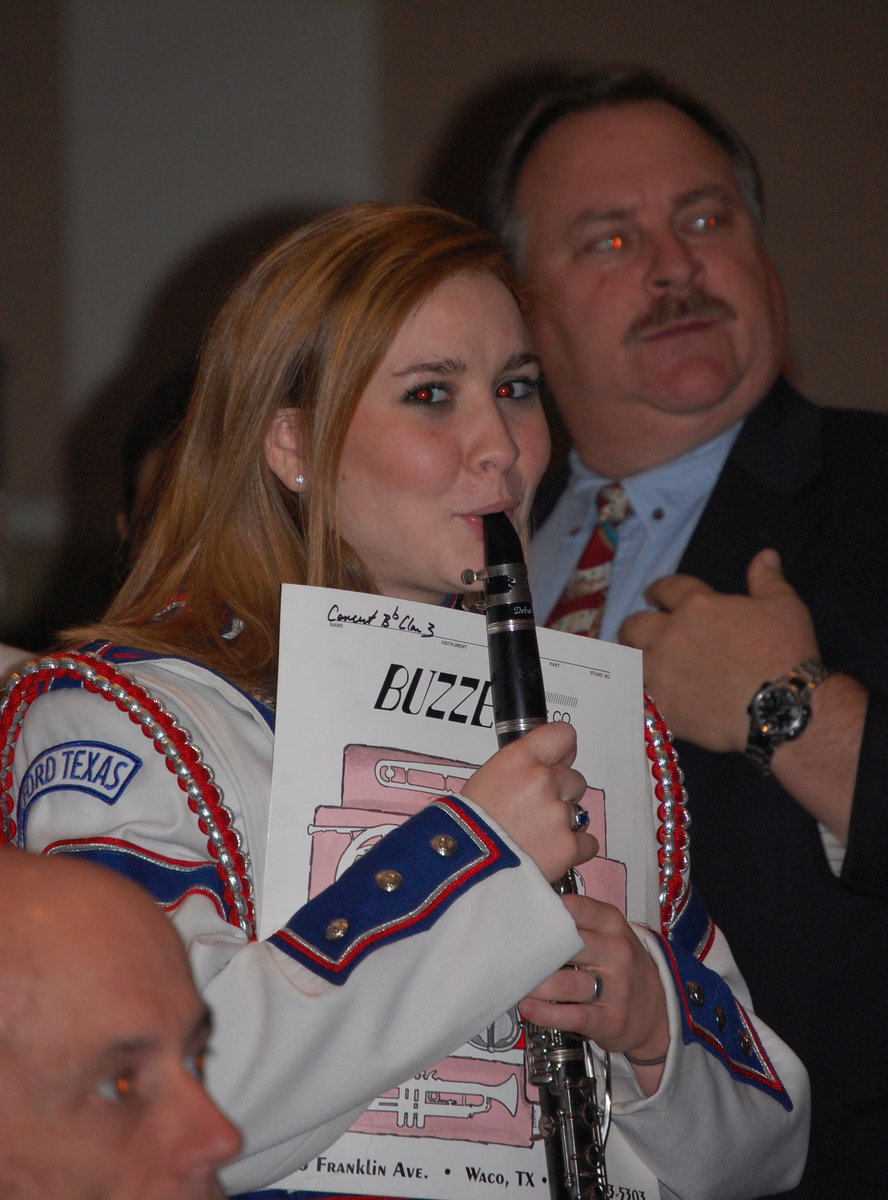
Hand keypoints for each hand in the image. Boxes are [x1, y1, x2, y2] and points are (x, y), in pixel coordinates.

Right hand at [461, 722, 597, 882]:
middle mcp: (542, 780)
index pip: (563, 736)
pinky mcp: (568, 846)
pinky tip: (549, 854)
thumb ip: (520, 771)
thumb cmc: (464, 826)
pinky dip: (574, 850)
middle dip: (560, 795)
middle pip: (574, 779)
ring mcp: (557, 814)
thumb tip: (544, 770)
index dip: (562, 753)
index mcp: (520, 758)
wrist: (459, 868)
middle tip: (535, 813)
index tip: (558, 763)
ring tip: (537, 838)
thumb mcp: (486, 779)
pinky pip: (587, 842)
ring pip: (580, 813)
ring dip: (565, 824)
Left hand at [519, 893, 667, 1087]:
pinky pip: (572, 1016)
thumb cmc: (619, 964)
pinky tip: (527, 1008)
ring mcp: (616, 987)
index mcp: (612, 923)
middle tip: (506, 951)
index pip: (574, 908)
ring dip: (534, 984)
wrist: (657, 1009)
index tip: (516, 915)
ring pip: (565, 983)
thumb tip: (527, 909)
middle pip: (566, 945)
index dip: (543, 911)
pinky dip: (544, 1013)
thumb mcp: (608, 931)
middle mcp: (616, 952)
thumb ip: (576, 919)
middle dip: (533, 950)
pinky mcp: (610, 1019)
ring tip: (513, 982)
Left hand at [620, 548, 818, 751]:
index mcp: (697, 605)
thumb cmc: (786, 652)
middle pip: (634, 626)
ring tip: (638, 666)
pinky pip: (641, 697)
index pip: (666, 589)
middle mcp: (670, 635)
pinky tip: (648, 698)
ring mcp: (663, 672)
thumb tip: (766, 556)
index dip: (657, 591)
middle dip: (634, 628)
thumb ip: (768, 580)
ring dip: (633, 660)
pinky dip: (643, 695)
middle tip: (638, 634)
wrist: (782, 707)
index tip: (652, 596)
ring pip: (630, 662)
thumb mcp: (785, 606)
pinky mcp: (664, 706)